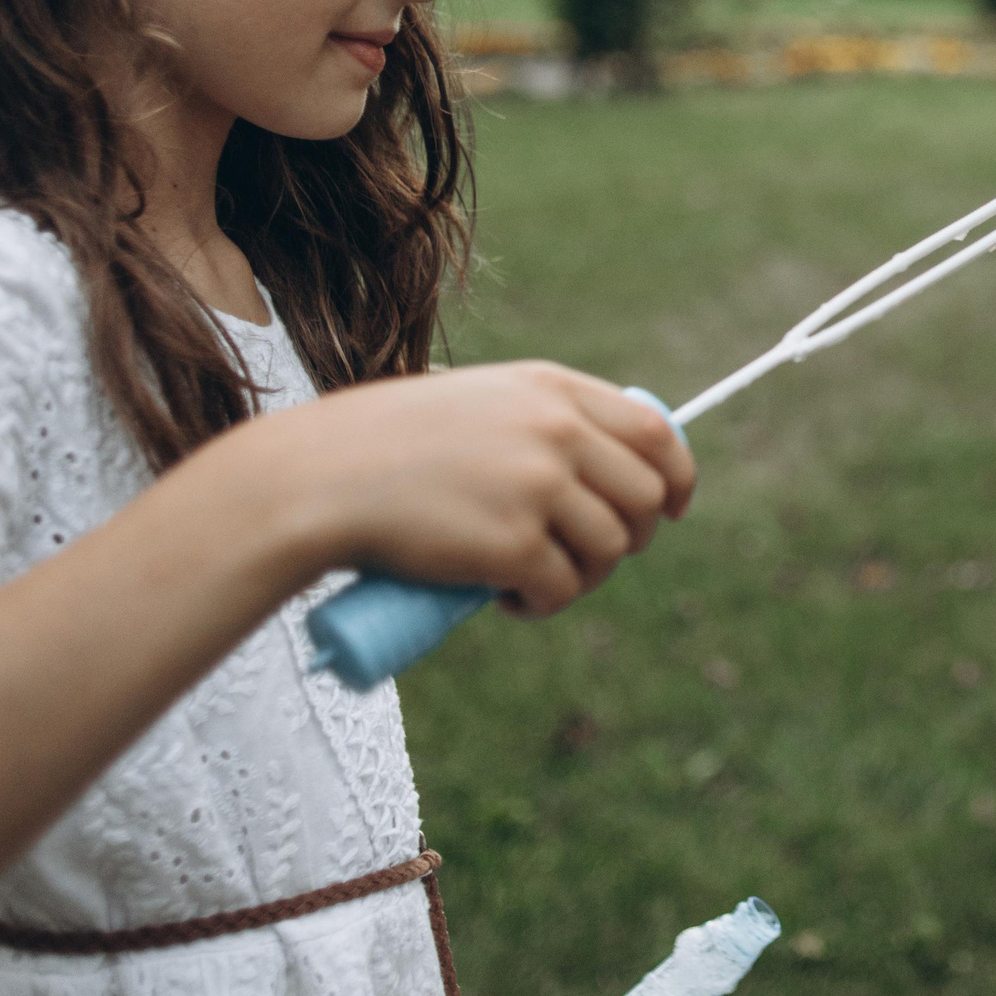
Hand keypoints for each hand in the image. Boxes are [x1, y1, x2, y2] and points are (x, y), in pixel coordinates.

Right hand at [211, 360, 696, 616]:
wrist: (317, 479)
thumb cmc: (385, 445)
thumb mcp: (478, 403)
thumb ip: (540, 422)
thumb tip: (604, 467)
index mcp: (551, 389)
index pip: (654, 430)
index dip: (677, 475)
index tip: (674, 508)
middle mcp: (556, 431)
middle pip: (647, 498)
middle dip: (632, 537)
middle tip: (585, 558)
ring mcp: (538, 487)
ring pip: (611, 550)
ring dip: (582, 578)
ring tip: (535, 581)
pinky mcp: (513, 544)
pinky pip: (562, 589)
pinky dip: (542, 605)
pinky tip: (508, 601)